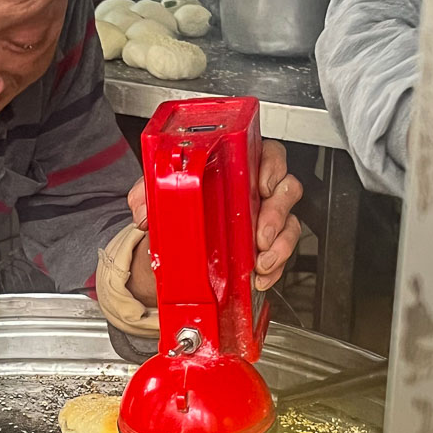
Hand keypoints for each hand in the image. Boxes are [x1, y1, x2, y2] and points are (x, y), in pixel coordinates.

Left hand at [124, 137, 301, 294]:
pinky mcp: (267, 246)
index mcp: (239, 167)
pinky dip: (275, 269)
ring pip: (290, 225)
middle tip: (261, 235)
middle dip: (278, 214)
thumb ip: (147, 193)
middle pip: (287, 190)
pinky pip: (281, 254)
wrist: (174, 243)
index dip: (273, 167)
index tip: (264, 185)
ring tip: (261, 262)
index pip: (269, 155)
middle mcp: (257, 190)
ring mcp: (266, 218)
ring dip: (280, 246)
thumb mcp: (159, 193)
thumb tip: (142, 212)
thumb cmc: (178, 206)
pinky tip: (261, 277)